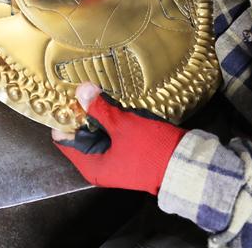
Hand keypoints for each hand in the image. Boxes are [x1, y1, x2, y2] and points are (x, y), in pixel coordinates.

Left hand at [52, 83, 187, 194]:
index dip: (64, 116)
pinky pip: (112, 132)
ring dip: (98, 113)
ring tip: (96, 88)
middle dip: (82, 111)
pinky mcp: (127, 152)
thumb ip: (99, 108)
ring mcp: (114, 159)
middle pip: (80, 133)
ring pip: (97, 131)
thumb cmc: (152, 151)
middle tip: (81, 85)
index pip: (63, 139)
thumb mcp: (123, 125)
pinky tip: (114, 101)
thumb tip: (81, 90)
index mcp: (91, 165)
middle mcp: (99, 165)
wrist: (187, 167)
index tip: (65, 94)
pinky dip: (112, 119)